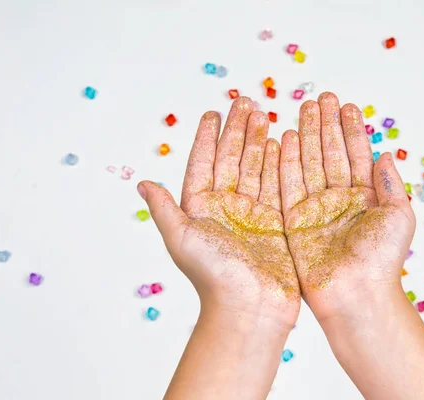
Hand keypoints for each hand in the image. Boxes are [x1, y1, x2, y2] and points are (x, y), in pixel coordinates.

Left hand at [138, 97, 299, 330]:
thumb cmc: (213, 277)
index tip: (213, 113)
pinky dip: (279, 163)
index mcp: (200, 209)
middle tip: (245, 102)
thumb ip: (164, 209)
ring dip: (259, 141)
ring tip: (263, 115)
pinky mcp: (277, 223)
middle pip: (232, 160)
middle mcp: (226, 208)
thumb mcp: (181, 238)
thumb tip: (141, 184)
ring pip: (255, 168)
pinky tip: (282, 143)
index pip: (203, 164)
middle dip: (238, 131)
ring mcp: (253, 214)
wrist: (250, 308)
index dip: (207, 138)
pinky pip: (276, 186)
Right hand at [280, 93, 423, 399]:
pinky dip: (285, 161)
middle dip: (325, 125)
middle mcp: (340, 200)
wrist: (355, 296)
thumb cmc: (381, 261)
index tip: (346, 105)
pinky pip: (288, 184)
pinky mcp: (295, 220)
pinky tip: (283, 138)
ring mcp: (316, 209)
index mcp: (366, 198)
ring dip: (306, 135)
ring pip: (308, 163)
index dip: (351, 130)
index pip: (356, 155)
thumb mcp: (398, 217)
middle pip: (330, 153)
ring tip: (303, 108)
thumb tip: (387, 153)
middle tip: (321, 97)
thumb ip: (390, 183)